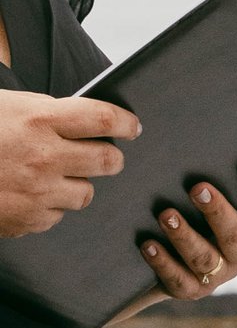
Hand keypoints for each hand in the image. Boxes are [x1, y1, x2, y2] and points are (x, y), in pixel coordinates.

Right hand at [0, 87, 141, 236]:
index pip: (104, 118)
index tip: (132, 127)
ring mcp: (36, 192)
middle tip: (107, 155)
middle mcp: (43, 156)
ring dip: (80, 184)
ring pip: (86, 194)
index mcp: (39, 119)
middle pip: (107, 161)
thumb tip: (89, 120)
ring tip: (59, 175)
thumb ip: (47, 113)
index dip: (126, 123)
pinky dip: (51, 207)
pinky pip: (57, 216)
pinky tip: (31, 194)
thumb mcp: (8, 107)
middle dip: (111, 158)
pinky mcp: (26, 220)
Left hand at [139, 165, 236, 301]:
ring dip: (185, 236)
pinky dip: (162, 262)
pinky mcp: (191, 289)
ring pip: (205, 258)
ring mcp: (218, 275)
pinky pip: (178, 279)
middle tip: (198, 188)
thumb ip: (221, 179)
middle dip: (217, 212)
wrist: (179, 262)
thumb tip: (207, 133)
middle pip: (236, 236)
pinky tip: (148, 244)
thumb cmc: (204, 216)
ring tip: (166, 215)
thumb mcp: (219, 201)